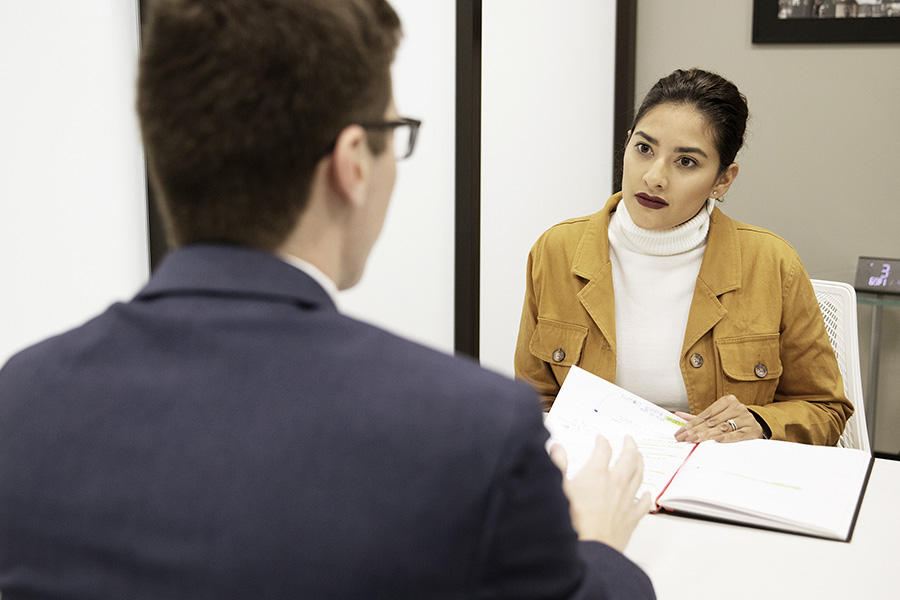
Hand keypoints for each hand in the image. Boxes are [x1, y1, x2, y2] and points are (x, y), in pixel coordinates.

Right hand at [549, 435, 651, 551]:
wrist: (589, 549)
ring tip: (640, 457)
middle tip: (629, 440)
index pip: (604, 449)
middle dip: (630, 446)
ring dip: (640, 463)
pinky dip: (646, 496)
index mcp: (597, 473)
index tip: (600, 439)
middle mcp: (615, 483)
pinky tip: (647, 493)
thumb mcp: (558, 487)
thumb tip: (556, 448)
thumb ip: (558, 464)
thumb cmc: (572, 521)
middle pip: (629, 458)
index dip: (602, 441)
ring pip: (639, 476)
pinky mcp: (631, 518)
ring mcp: (626, 500)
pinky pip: (643, 503)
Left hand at [673, 394, 763, 442]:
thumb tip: (678, 415)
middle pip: (712, 421)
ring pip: (723, 427)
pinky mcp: (753, 430)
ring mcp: (746, 418)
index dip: (692, 423)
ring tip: (695, 440)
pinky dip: (727, 438)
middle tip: (684, 438)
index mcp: (727, 401)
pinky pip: (738, 434)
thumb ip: (699, 417)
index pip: (706, 414)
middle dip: (696, 431)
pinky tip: (717, 440)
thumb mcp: (718, 417)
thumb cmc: (734, 421)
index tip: (680, 432)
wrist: (758, 427)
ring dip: (707, 435)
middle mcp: (737, 407)